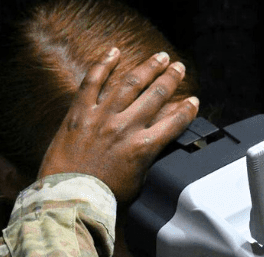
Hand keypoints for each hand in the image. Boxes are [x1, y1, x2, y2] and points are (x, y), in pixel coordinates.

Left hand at [38, 48, 198, 201]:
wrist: (70, 197)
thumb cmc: (103, 196)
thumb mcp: (138, 181)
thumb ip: (148, 159)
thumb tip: (156, 145)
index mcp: (144, 147)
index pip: (174, 122)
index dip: (187, 109)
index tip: (193, 101)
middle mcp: (126, 128)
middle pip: (156, 95)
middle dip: (171, 79)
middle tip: (178, 68)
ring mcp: (102, 117)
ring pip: (130, 84)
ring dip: (148, 67)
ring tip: (160, 57)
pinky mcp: (80, 113)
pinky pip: (92, 82)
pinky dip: (103, 65)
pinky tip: (114, 53)